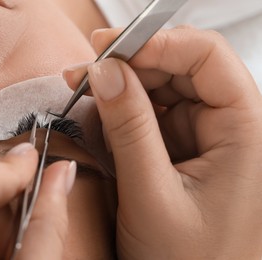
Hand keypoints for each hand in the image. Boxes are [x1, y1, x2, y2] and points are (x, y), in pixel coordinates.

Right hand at [63, 27, 261, 258]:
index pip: (207, 57)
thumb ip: (128, 129)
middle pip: (181, 67)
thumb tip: (105, 73)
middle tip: (86, 72)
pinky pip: (152, 113)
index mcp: (246, 132)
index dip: (158, 44)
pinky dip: (124, 111)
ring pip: (163, 88)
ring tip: (87, 94)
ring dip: (123, 87)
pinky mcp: (182, 147)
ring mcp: (203, 135)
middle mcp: (229, 126)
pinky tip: (103, 118)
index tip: (111, 50)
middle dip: (131, 64)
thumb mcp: (152, 194)